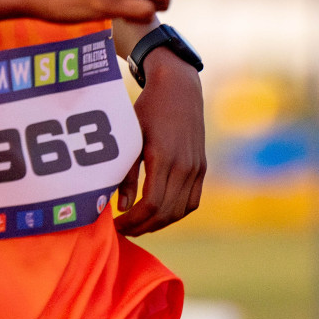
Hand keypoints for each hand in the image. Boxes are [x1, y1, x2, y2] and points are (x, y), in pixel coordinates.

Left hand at [115, 49, 205, 235]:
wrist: (179, 88)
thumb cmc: (148, 109)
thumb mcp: (131, 137)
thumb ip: (126, 173)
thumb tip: (121, 207)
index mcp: (164, 157)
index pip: (150, 204)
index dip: (133, 221)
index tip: (116, 225)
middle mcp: (184, 166)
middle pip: (165, 213)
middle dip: (142, 227)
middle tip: (124, 230)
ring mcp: (196, 168)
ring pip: (180, 211)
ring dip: (159, 223)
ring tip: (139, 224)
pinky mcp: (202, 167)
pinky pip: (192, 201)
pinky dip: (177, 213)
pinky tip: (160, 214)